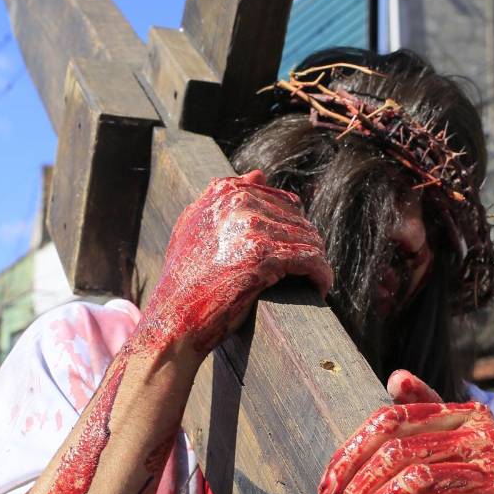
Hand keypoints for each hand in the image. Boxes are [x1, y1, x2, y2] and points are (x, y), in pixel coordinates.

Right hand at [140, 170, 332, 352]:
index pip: (283, 201)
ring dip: (317, 264)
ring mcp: (249, 227)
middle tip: (309, 272)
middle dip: (307, 247)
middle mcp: (236, 203)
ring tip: (316, 281)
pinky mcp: (262, 257)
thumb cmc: (185, 281)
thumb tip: (259, 174)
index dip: (293, 228)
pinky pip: (310, 260)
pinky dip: (321, 275)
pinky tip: (320, 289)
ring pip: (309, 240)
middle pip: (299, 220)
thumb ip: (220, 198)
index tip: (294, 251)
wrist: (172, 319)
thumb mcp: (193, 230)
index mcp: (223, 192)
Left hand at [318, 370, 493, 493]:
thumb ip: (425, 419)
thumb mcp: (451, 458)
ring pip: (419, 482)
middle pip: (401, 453)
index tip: (326, 488)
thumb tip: (396, 378)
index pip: (394, 420)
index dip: (353, 452)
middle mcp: (492, 438)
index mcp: (472, 416)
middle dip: (361, 491)